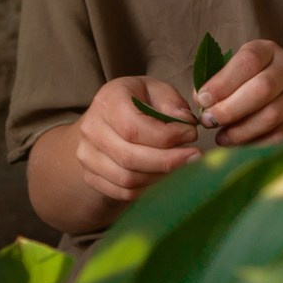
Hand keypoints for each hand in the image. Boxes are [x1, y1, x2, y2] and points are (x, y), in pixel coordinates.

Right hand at [73, 75, 201, 201]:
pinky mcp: (91, 176)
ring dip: (161, 177)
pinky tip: (166, 177)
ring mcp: (87, 156)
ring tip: (182, 166)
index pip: (134, 128)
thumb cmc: (137, 101)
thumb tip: (185, 122)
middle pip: (130, 157)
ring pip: (127, 179)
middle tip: (195, 157)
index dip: (167, 136)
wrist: (107, 118)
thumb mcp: (156, 89)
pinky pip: (123, 192)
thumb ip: (171, 102)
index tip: (191, 134)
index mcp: (107, 102)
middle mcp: (91, 130)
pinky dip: (149, 189)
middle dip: (168, 161)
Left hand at [195, 39, 282, 144]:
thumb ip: (220, 86)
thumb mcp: (243, 79)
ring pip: (272, 114)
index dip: (223, 82)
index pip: (248, 59)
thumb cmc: (264, 92)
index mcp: (269, 50)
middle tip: (209, 123)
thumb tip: (201, 100)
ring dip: (242, 131)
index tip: (203, 101)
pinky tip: (243, 147)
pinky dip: (259, 144)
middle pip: (262, 88)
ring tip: (223, 139)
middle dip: (230, 109)